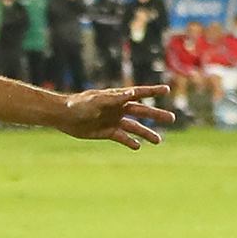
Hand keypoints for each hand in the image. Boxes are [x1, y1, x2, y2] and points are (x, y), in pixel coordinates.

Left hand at [57, 84, 172, 148]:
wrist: (63, 116)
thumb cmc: (79, 104)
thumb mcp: (96, 100)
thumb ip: (114, 98)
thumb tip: (132, 93)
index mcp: (117, 98)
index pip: (139, 93)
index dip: (152, 91)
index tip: (166, 90)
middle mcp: (118, 109)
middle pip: (142, 112)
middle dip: (156, 115)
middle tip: (172, 118)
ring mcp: (114, 120)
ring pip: (135, 127)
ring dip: (146, 134)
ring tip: (158, 141)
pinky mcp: (107, 132)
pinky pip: (122, 137)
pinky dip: (130, 142)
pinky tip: (137, 147)